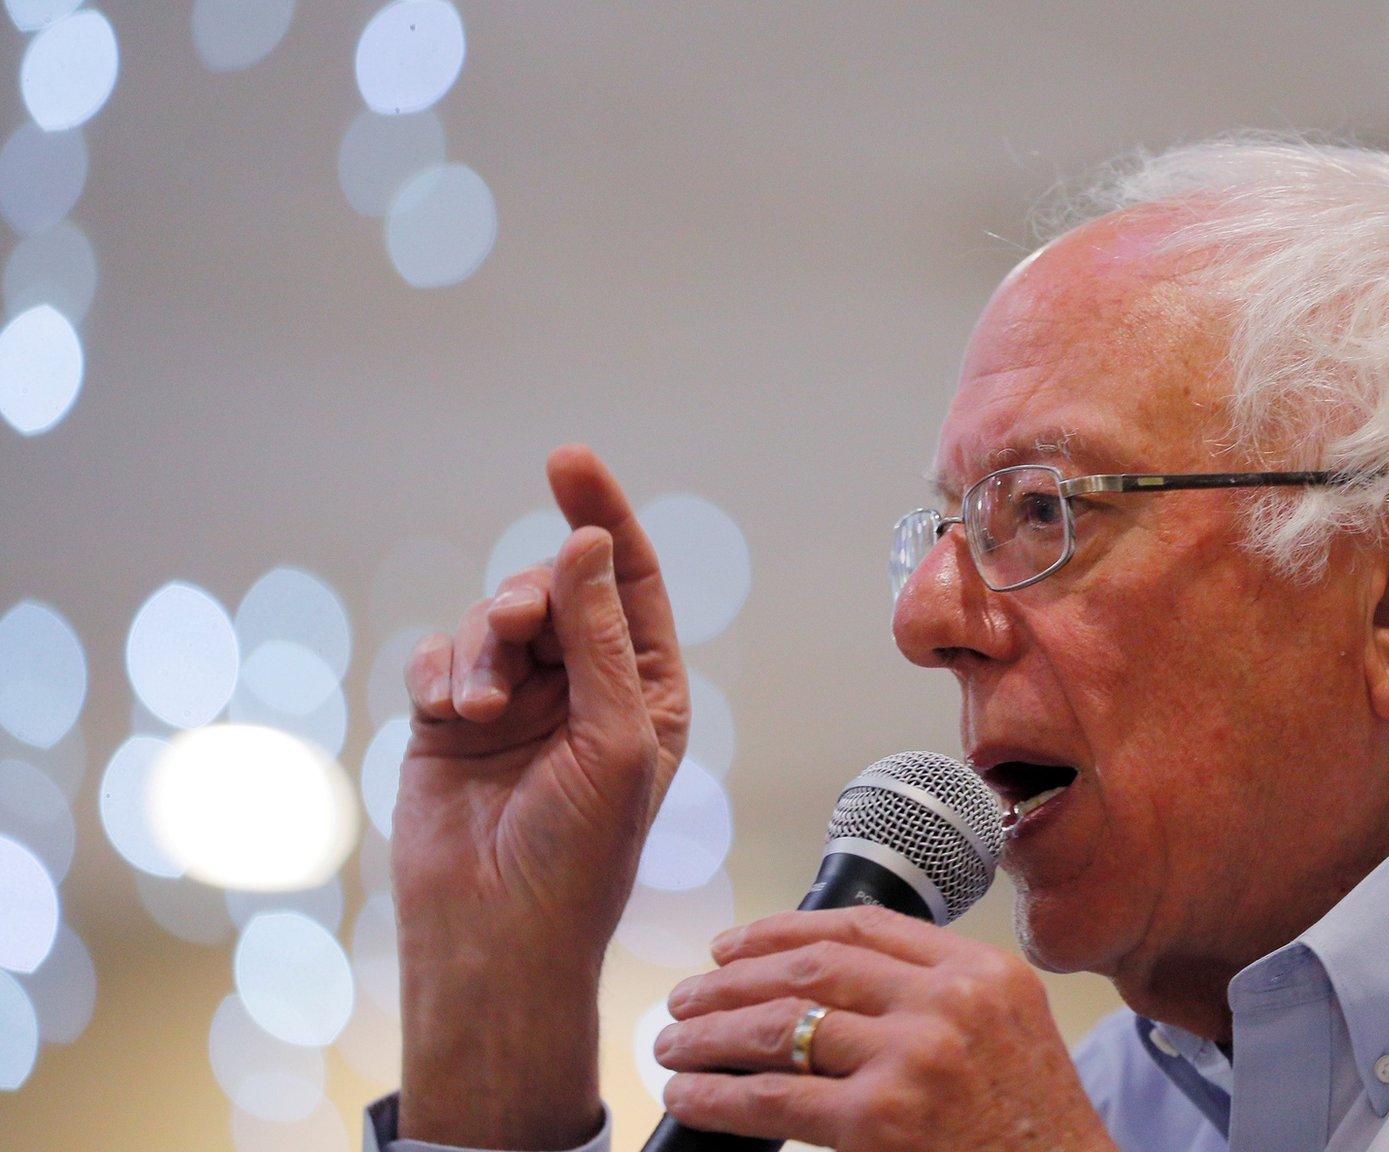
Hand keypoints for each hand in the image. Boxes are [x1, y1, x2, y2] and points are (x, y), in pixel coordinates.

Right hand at [393, 445, 688, 1148]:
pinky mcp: (451, 720)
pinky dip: (440, 672)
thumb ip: (602, 639)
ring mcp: (516, 700)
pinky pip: (440, 656)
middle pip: (553, 588)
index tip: (568, 461)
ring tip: (481, 708)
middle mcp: (584, 684)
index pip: (630, 578)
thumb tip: (586, 544)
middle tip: (518, 635)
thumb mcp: (614, 739)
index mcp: (646, 686)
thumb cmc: (578, 854)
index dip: (603, 514)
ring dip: (482, 647)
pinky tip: (448, 714)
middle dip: (529, 599)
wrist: (495, 934)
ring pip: (492, 618)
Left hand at [656, 907, 1116, 1151]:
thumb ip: (939, 994)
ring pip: (783, 1024)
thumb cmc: (1033, 1127)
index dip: (783, 929)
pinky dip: (719, 1094)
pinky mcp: (884, 1119)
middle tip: (689, 994)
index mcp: (982, 970)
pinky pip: (777, 1099)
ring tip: (676, 1041)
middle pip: (813, 966)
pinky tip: (689, 1094)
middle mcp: (950, 1002)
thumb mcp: (1008, 1029)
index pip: (863, 925)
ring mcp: (916, 1057)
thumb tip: (827, 986)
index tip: (737, 944)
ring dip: (713, 1032)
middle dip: (733, 978)